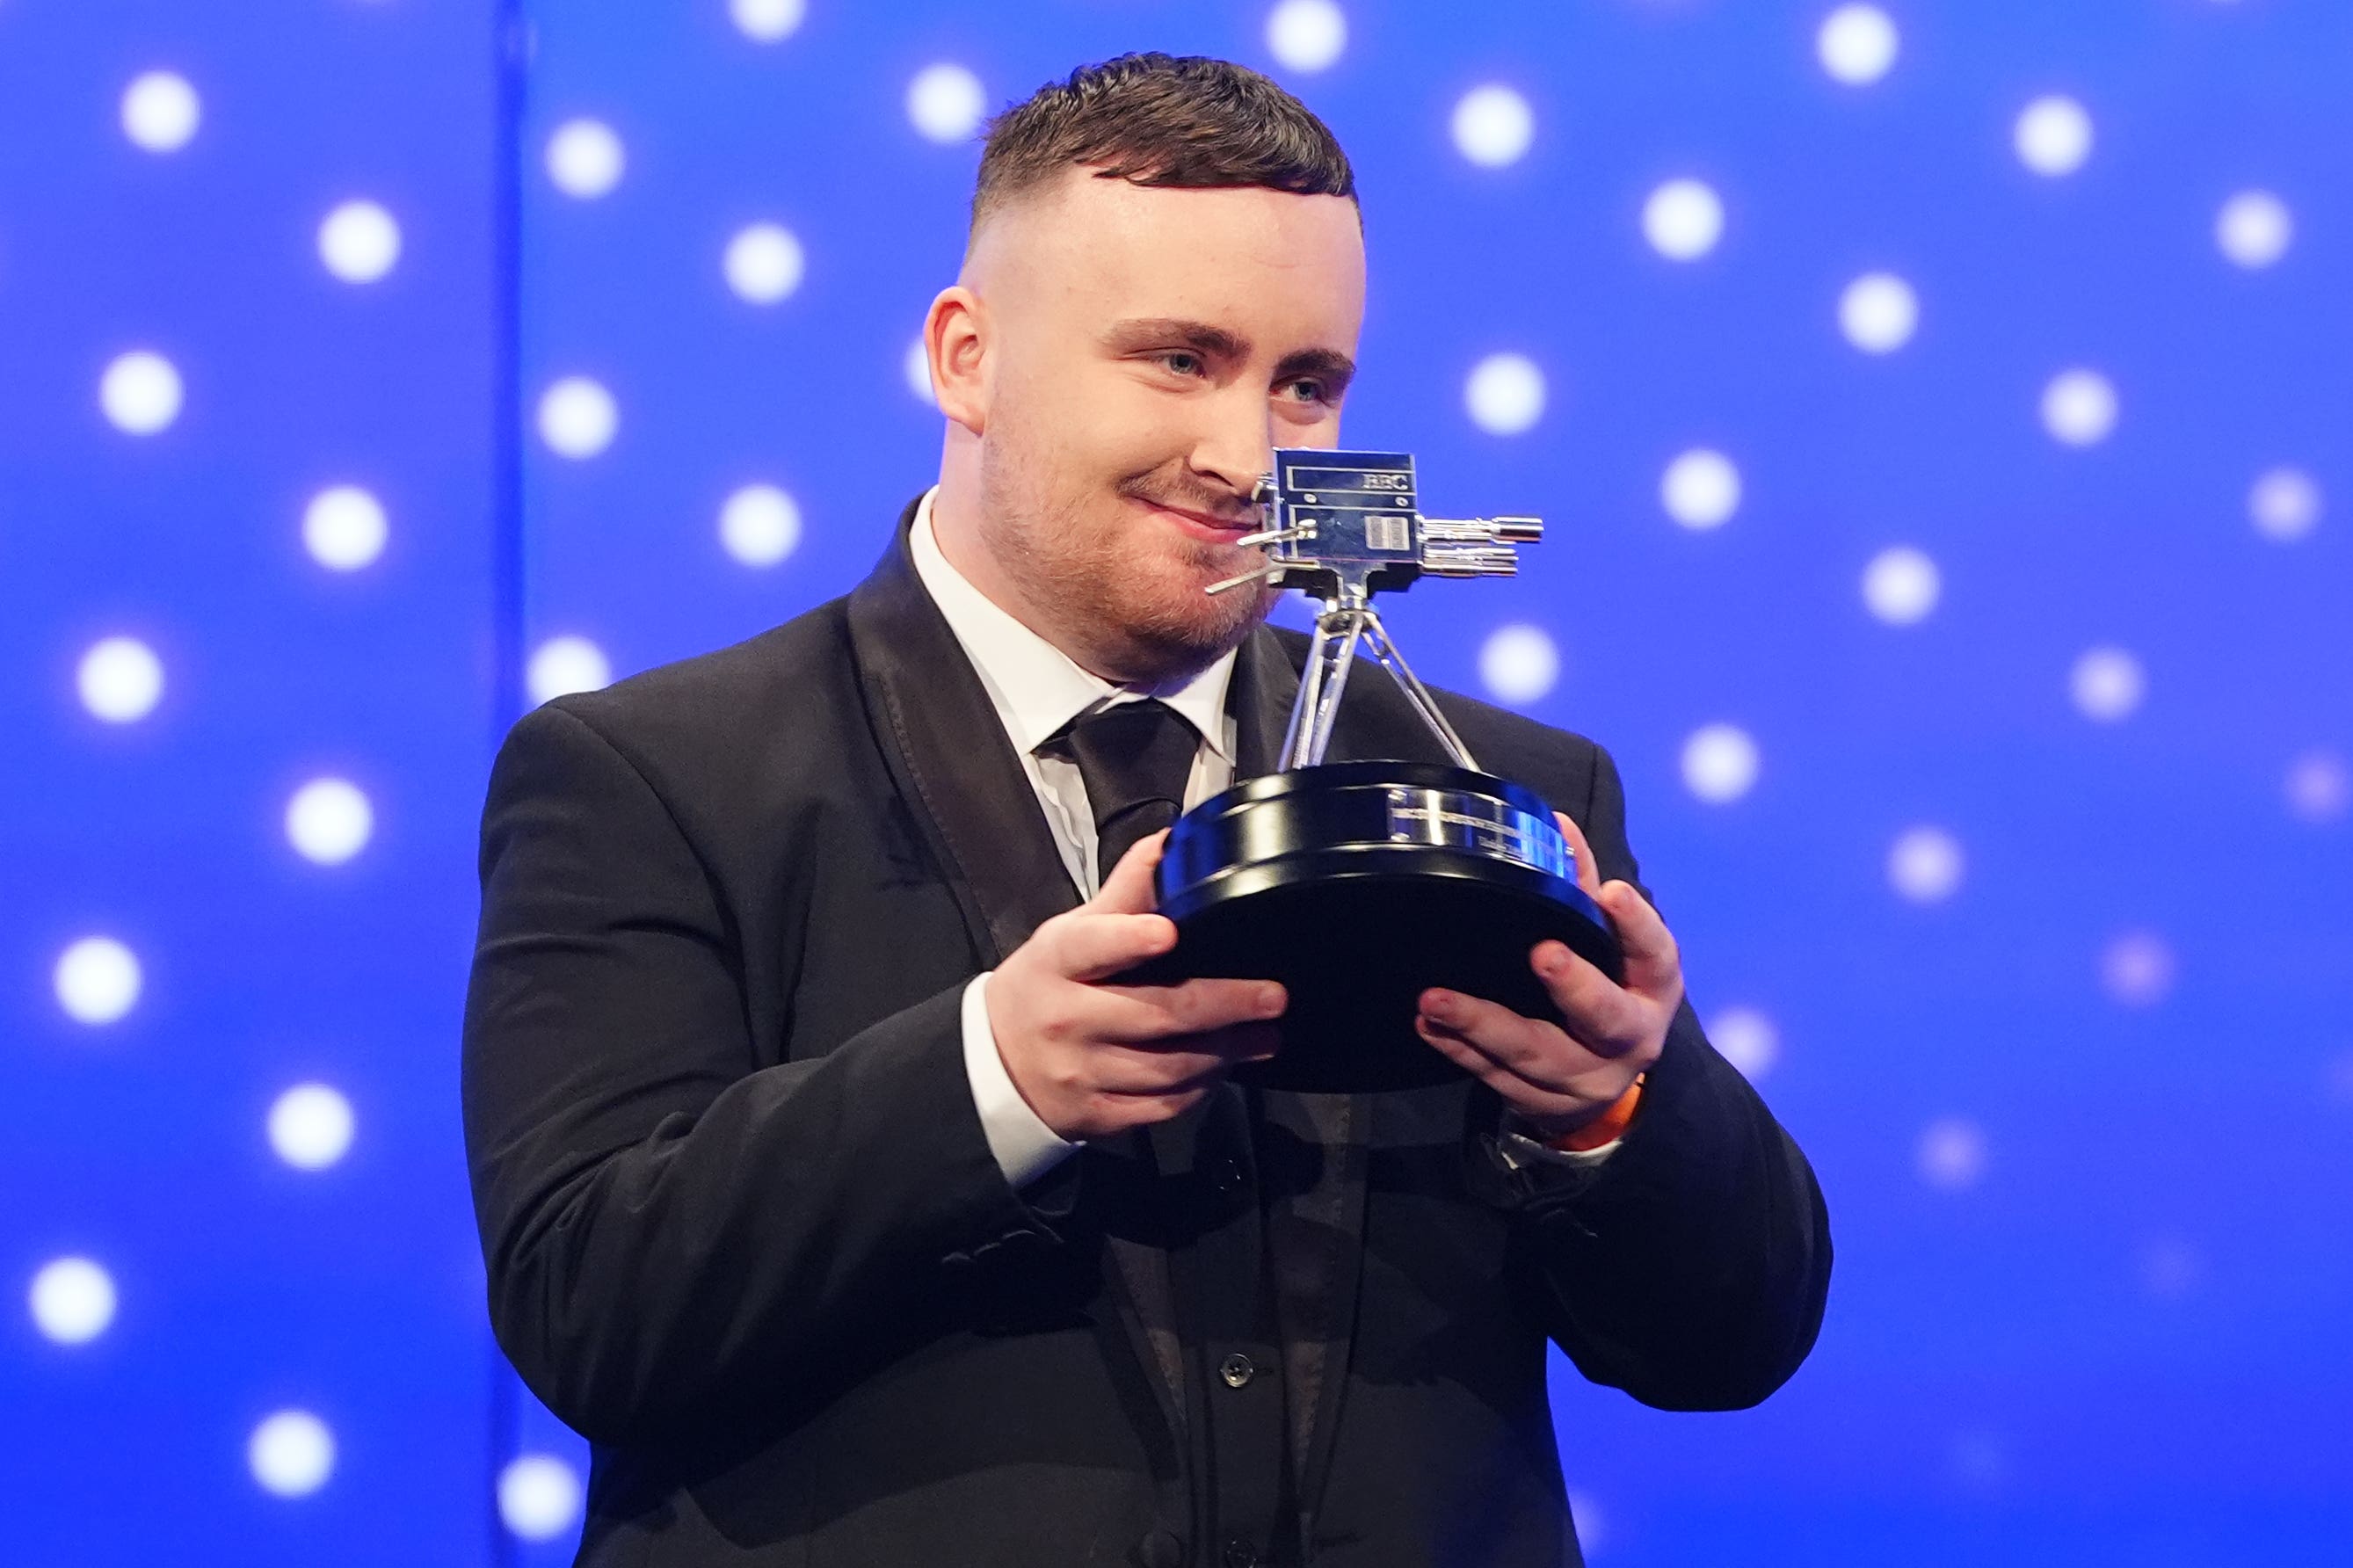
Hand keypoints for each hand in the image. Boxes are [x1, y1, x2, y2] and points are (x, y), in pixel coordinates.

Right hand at [987, 831, 1286, 1140]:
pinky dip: (1200, 1088)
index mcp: (1058, 961)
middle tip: (1273, 997)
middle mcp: (1066, 1018)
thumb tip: (1172, 842)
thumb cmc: (1048, 984)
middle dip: (1223, 1005)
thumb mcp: (1072, 933)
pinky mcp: (1094, 1114)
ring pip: (1168, 1067)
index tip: (1168, 932)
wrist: (995, 1062)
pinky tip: (1221, 1068)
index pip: (1092, 946)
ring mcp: (1079, 1072)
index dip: (1128, 939)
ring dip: (1225, 1052)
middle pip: (1154, 1013)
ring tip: (1265, 1034)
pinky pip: (1161, 1106)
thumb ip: (1125, 893)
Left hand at [1414, 812, 1680, 1138]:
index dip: (1637, 925)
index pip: (1655, 955)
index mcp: (1652, 989)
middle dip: (1574, 987)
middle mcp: (1629, 1038)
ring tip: (1436, 1000)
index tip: (1611, 892)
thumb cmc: (1606, 992)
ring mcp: (1585, 1079)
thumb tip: (1556, 825)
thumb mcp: (1609, 947)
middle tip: (1540, 954)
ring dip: (1482, 1026)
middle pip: (1604, 1018)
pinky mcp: (1543, 1105)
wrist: (1603, 1084)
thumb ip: (1582, 888)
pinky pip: (1498, 1080)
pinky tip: (1429, 1026)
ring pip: (1535, 1056)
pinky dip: (1460, 1052)